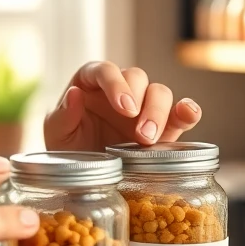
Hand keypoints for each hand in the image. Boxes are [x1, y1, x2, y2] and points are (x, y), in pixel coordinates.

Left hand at [43, 62, 201, 152]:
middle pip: (138, 77)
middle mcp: (120, 88)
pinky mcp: (162, 125)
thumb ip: (62, 115)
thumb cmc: (67, 148)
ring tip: (149, 141)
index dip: (117, 85)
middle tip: (139, 134)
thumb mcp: (56, 134)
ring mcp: (142, 105)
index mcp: (90, 81)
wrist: (84, 176)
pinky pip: (180, 113)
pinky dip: (188, 111)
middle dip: (142, 103)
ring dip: (160, 112)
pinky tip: (189, 114)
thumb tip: (74, 94)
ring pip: (160, 92)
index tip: (124, 108)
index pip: (106, 70)